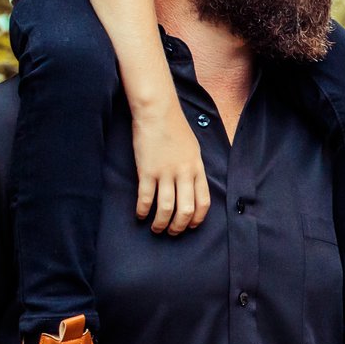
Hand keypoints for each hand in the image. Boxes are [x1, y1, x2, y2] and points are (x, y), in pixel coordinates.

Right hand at [131, 103, 209, 234]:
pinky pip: (145, 197)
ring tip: (156, 228)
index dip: (197, 219)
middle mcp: (184, 173)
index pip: (204, 202)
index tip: (190, 226)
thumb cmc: (175, 128)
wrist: (157, 111)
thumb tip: (192, 187)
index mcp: (197, 168)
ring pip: (166, 208)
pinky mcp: (146, 170)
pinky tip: (140, 215)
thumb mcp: (193, 149)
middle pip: (186, 210)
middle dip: (179, 226)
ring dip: (161, 223)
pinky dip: (142, 210)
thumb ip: (193, 169)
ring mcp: (165, 173)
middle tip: (172, 232)